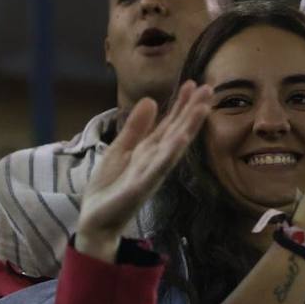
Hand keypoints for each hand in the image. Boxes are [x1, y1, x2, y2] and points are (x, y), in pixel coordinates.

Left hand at [75, 81, 212, 261]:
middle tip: (209, 88)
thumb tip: (151, 100)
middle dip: (192, 111)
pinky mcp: (140, 187)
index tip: (194, 84)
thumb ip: (135, 128)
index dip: (181, 104)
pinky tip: (179, 139)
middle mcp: (155, 160)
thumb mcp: (120, 149)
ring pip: (173, 147)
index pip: (170, 123)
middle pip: (177, 131)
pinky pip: (157, 169)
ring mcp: (150, 173)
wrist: (96, 219)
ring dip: (188, 128)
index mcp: (149, 150)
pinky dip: (168, 154)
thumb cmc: (109, 186)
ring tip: (202, 108)